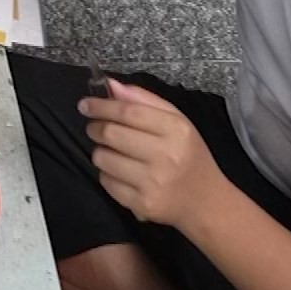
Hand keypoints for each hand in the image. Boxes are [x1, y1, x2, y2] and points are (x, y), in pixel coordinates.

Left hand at [80, 80, 228, 229]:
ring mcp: (153, 183)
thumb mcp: (176, 121)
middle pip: (111, 134)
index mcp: (176, 130)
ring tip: (114, 151)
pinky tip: (122, 172)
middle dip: (95, 127)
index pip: (129, 112)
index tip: (86, 104)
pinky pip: (106, 182)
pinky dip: (107, 173)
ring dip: (101, 151)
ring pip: (103, 158)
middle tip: (96, 127)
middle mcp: (166, 156)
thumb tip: (111, 86)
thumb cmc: (187, 155)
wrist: (204, 201)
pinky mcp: (141, 204)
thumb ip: (144, 100)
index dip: (102, 106)